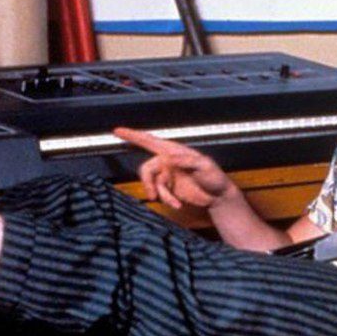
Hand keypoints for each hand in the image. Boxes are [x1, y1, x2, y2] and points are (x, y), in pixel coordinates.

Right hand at [113, 127, 236, 209]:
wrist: (218, 196)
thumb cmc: (215, 177)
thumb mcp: (205, 166)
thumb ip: (187, 160)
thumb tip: (170, 157)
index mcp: (175, 151)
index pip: (151, 141)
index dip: (134, 136)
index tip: (118, 131)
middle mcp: (168, 161)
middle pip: (147, 168)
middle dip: (147, 182)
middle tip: (152, 194)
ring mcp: (168, 175)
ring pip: (152, 183)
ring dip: (160, 194)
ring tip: (172, 202)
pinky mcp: (169, 188)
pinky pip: (160, 193)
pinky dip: (167, 200)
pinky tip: (177, 204)